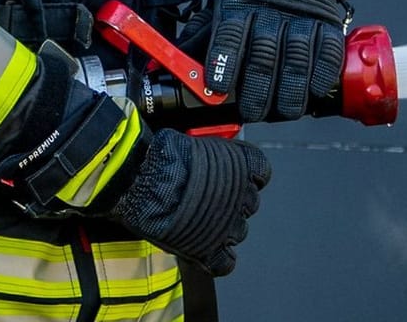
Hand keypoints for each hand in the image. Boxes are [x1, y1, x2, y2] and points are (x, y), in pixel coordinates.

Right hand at [108, 128, 270, 274]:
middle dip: (231, 203)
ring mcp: (230, 225)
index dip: (245, 176)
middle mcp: (244, 196)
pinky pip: (225, 262)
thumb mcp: (194, 144)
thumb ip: (208, 159)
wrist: (145, 182)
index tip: (228, 177)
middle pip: (249, 203)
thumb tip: (201, 163)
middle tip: (206, 201)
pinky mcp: (212, 250)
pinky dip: (218, 259)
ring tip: (197, 222)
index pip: (261, 172)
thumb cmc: (166, 157)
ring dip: (223, 229)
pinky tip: (205, 251)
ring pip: (239, 231)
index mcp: (244, 165)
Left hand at [201, 0, 345, 121]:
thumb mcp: (220, 6)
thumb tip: (166, 67)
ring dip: (291, 89)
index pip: (229, 34)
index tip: (219, 88)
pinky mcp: (326, 21)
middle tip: (253, 112)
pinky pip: (327, 50)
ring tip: (284, 111)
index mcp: (238, 4)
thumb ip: (199, 37)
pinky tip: (313, 91)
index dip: (224, 62)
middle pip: (264, 53)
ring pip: (297, 56)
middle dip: (258, 89)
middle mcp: (270, 9)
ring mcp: (301, 15)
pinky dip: (321, 74)